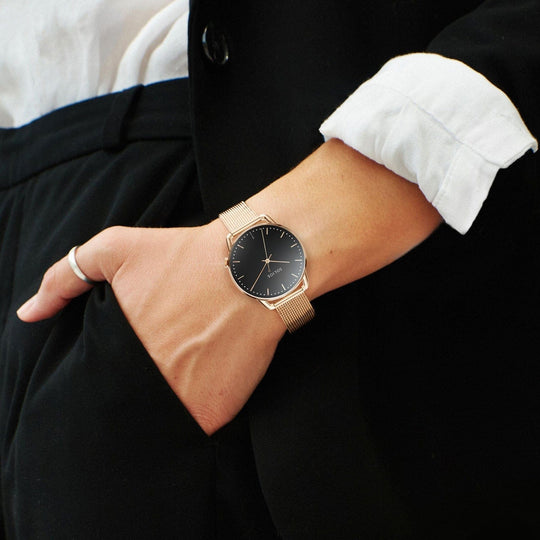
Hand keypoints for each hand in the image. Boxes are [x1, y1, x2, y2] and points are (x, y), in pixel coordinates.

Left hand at [17, 221, 285, 434]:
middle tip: (151, 371)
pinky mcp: (213, 413)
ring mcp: (179, 401)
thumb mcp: (116, 248)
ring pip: (155, 422)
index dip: (100, 380)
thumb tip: (28, 313)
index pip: (90, 385)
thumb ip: (65, 277)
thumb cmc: (184, 255)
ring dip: (159, 409)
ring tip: (178, 379)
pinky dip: (192, 416)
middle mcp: (144, 380)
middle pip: (121, 405)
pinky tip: (203, 385)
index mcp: (115, 348)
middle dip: (127, 394)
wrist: (251, 269)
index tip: (116, 369)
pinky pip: (192, 429)